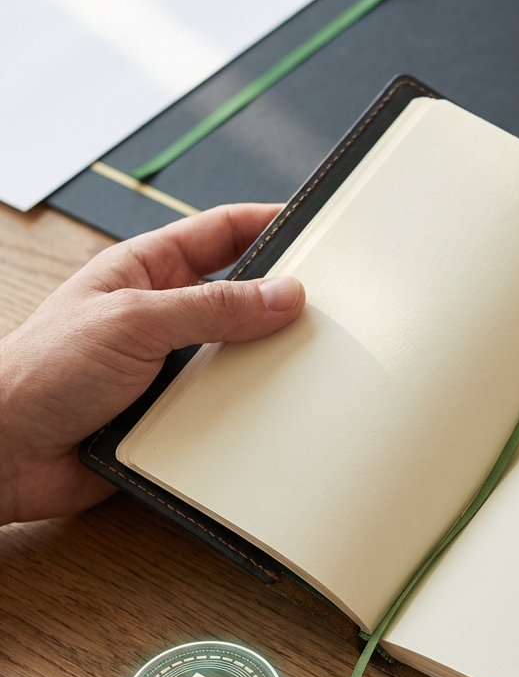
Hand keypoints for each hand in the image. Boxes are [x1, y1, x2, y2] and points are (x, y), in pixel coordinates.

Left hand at [0, 204, 304, 525]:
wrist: (9, 452)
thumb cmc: (40, 372)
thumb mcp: (133, 321)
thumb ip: (212, 307)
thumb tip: (282, 295)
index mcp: (147, 271)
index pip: (222, 233)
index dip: (270, 224)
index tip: (317, 230)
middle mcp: (165, 316)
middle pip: (241, 296)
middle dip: (282, 301)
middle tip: (328, 307)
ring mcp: (173, 365)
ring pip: (241, 355)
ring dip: (268, 362)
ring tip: (306, 363)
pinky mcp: (179, 413)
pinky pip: (230, 405)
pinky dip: (253, 409)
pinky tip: (274, 412)